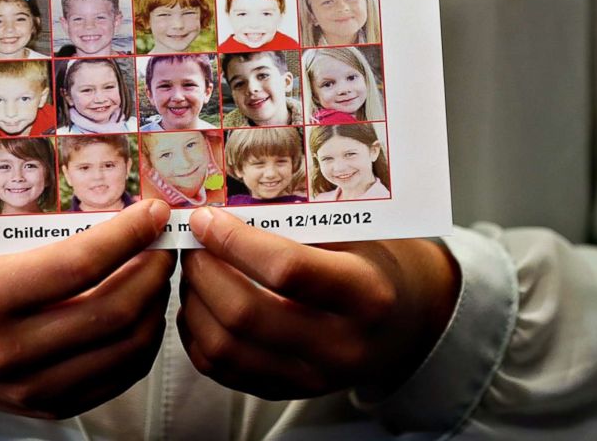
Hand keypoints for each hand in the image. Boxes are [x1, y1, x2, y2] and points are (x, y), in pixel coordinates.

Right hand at [0, 200, 174, 418]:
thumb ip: (36, 223)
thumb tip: (115, 197)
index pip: (78, 266)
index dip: (127, 235)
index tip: (154, 212)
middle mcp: (7, 351)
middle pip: (112, 311)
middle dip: (153, 269)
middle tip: (165, 240)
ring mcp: (30, 388)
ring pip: (126, 349)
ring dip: (156, 304)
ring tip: (158, 271)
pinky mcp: (48, 408)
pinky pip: (118, 377)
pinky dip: (143, 341)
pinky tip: (144, 309)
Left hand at [177, 207, 459, 400]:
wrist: (404, 321)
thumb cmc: (373, 262)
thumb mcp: (355, 234)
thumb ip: (297, 224)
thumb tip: (222, 206)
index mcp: (366, 296)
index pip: (287, 270)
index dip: (235, 241)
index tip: (206, 219)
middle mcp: (341, 346)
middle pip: (246, 314)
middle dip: (204, 270)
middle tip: (191, 241)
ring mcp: (312, 378)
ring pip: (225, 346)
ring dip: (193, 300)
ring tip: (193, 268)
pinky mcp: (287, 392)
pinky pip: (221, 370)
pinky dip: (196, 333)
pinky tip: (200, 301)